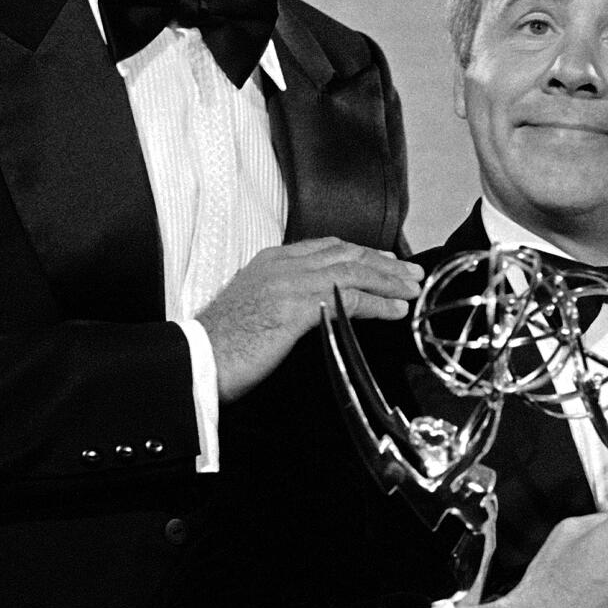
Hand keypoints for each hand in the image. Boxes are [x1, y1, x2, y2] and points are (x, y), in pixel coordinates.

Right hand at [199, 238, 422, 400]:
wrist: (196, 359)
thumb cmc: (221, 346)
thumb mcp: (254, 309)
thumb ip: (283, 300)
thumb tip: (312, 310)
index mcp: (270, 262)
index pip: (327, 248)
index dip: (361, 253)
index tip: (384, 261)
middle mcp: (283, 265)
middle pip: (346, 253)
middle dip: (383, 262)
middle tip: (410, 272)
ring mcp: (291, 282)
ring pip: (354, 271)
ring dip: (389, 280)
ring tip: (412, 289)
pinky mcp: (298, 306)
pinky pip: (350, 298)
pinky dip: (379, 303)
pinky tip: (396, 310)